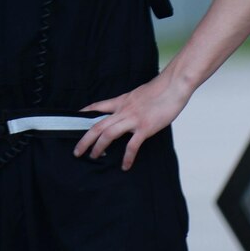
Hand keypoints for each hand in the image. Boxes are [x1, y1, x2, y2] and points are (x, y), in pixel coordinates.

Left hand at [74, 72, 193, 169]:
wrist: (174, 85)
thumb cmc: (161, 89)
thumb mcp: (139, 93)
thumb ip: (131, 103)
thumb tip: (129, 109)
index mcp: (122, 101)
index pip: (98, 106)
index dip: (85, 113)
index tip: (75, 120)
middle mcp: (124, 110)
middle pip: (98, 125)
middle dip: (85, 140)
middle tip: (77, 151)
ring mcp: (133, 119)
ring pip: (108, 134)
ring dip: (98, 147)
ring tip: (93, 156)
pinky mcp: (145, 127)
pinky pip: (132, 145)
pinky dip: (127, 157)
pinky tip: (125, 166)